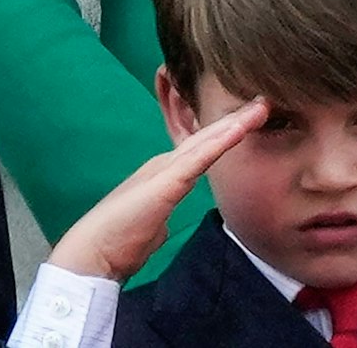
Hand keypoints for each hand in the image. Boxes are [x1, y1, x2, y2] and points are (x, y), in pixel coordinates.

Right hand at [47, 98, 267, 282]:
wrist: (93, 252)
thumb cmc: (118, 243)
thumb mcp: (150, 228)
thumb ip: (161, 220)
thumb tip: (167, 223)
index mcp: (163, 176)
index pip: (201, 152)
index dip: (225, 136)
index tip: (250, 124)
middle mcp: (164, 166)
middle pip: (207, 140)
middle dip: (236, 122)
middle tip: (263, 103)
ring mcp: (164, 171)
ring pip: (206, 143)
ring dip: (234, 125)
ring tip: (260, 107)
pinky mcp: (165, 183)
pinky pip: (198, 160)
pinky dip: (220, 143)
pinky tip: (239, 129)